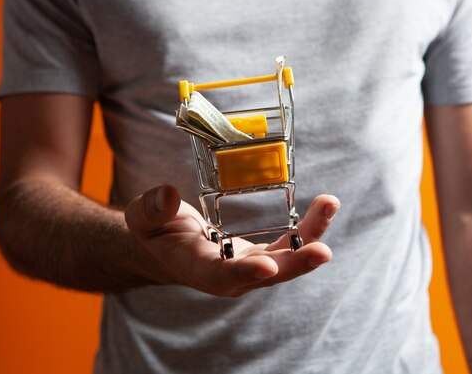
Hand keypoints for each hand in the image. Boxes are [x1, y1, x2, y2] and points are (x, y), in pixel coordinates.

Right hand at [125, 185, 339, 296]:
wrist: (169, 246)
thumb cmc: (155, 230)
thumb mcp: (142, 217)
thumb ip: (150, 209)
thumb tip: (168, 195)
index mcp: (197, 267)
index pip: (221, 275)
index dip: (244, 272)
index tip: (268, 266)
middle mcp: (229, 275)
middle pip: (267, 274)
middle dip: (296, 264)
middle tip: (323, 251)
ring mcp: (249, 267)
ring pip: (286, 259)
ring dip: (311, 238)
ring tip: (329, 206)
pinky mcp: (262, 255)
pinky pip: (290, 245)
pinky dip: (309, 228)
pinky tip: (325, 207)